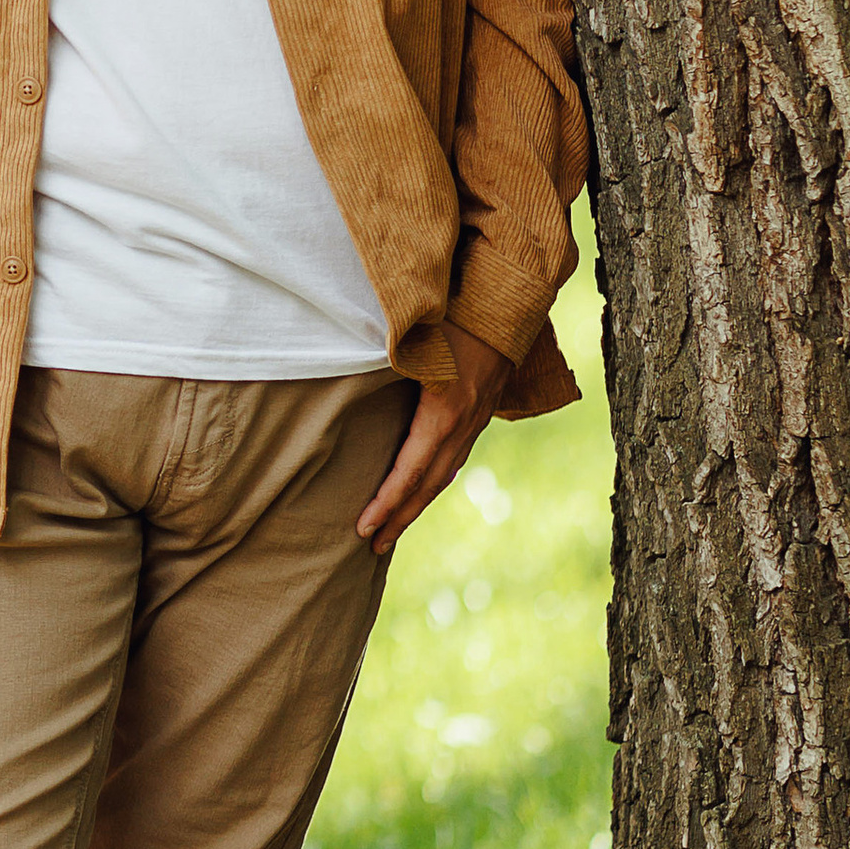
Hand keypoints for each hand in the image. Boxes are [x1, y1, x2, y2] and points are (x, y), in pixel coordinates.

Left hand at [356, 324, 512, 556]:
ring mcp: (476, 421)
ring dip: (417, 505)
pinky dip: (434, 482)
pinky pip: (454, 458)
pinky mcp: (480, 413)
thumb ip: (384, 357)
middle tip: (372, 545)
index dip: (387, 501)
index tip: (363, 525)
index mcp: (445, 411)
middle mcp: (464, 424)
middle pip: (429, 485)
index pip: (411, 470)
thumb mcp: (416, 335)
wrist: (508, 303)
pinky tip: (420, 490)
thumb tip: (341, 360)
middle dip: (400, 518)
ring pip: (445, 475)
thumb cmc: (455, 313)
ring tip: (391, 529)